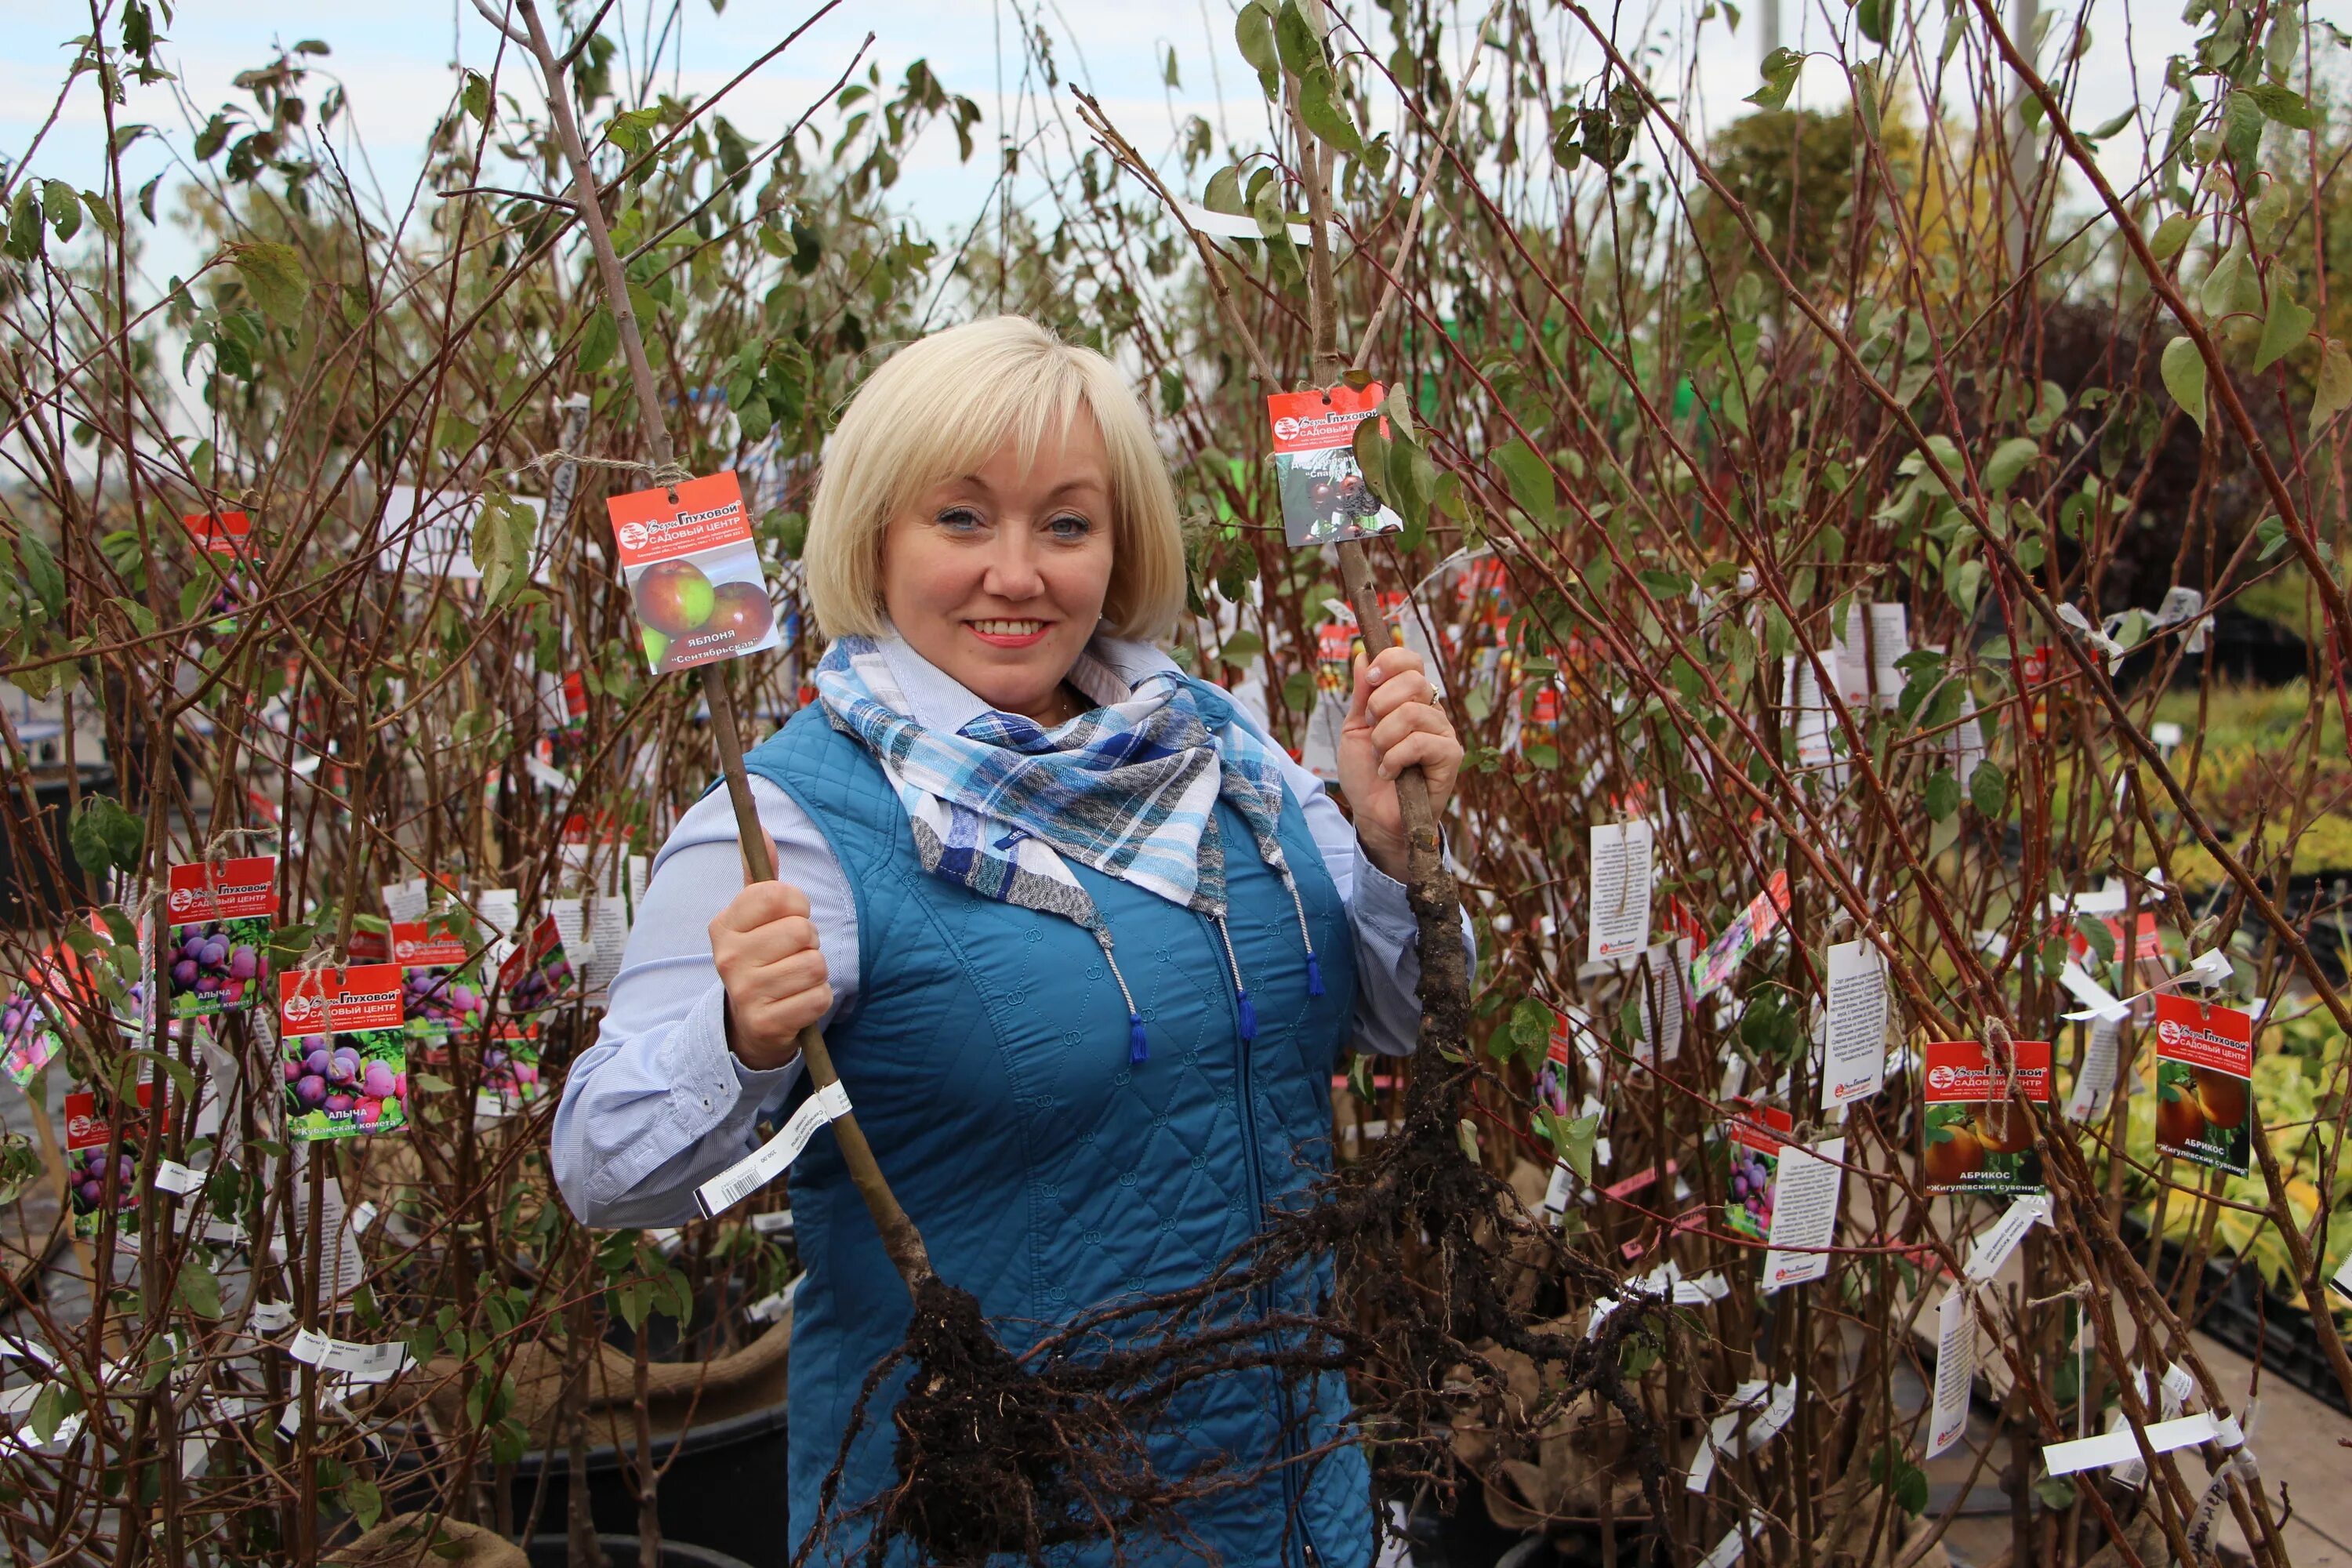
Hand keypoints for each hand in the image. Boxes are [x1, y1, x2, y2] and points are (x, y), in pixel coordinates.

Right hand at [710, 877, 828, 1070]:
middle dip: (809, 942)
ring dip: (815, 972)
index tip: (789, 917)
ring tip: (794, 978)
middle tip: (792, 954)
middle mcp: (728, 957)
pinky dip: (817, 999)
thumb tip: (760, 830)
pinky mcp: (766, 1023)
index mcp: (724, 925)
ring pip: (814, 964)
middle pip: (802, 931)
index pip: (778, 894)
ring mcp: (744, 992)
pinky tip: (796, 1001)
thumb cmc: (761, 957)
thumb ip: (760, 874)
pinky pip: (819, 997)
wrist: (749, 1022)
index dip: (797, 904)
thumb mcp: (754, 917)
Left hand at [1336, 643, 1462, 882]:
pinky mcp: (1451, 756)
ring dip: (1383, 739)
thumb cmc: (1366, 773)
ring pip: (1411, 714)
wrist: (1372, 815)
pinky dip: (1394, 759)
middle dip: (1380, 706)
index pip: (1411, 661)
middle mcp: (1431, 710)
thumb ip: (1362, 693)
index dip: (1390, 663)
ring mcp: (1443, 732)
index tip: (1371, 680)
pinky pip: (1420, 742)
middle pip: (1414, 680)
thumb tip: (1363, 654)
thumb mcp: (1355, 728)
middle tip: (1373, 731)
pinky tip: (1391, 774)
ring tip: (1381, 759)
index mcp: (1410, 698)